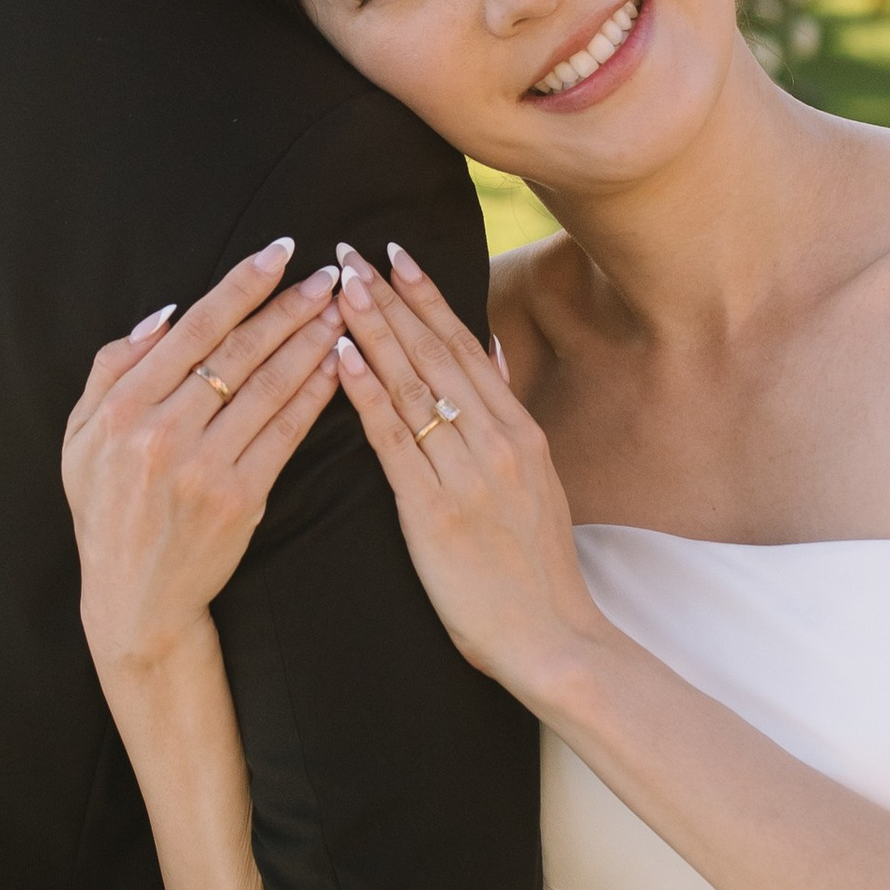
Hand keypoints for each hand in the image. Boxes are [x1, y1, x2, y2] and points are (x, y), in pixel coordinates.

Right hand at [63, 241, 343, 678]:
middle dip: (290, 306)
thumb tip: (165, 315)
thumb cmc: (108, 509)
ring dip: (312, 341)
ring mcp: (203, 465)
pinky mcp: (241, 497)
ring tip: (343, 311)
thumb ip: (111, 368)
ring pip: (269, 386)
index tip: (279, 252)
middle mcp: (161, 430)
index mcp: (122, 406)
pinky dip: (315, 395)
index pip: (194, 329)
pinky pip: (286, 432)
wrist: (134, 596)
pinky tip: (339, 366)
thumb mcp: (81, 437)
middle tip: (330, 275)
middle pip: (239, 351)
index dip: (242, 286)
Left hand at [331, 243, 606, 709]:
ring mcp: (467, 473)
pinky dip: (366, 393)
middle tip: (349, 251)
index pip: (466, 346)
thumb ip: (511, 421)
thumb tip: (491, 358)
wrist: (552, 638)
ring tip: (337, 285)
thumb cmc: (535, 572)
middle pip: (435, 353)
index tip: (396, 254)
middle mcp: (498, 441)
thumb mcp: (539, 483)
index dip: (428, 297)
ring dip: (371, 329)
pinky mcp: (434, 511)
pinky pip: (393, 439)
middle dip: (389, 297)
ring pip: (412, 385)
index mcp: (521, 432)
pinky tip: (340, 357)